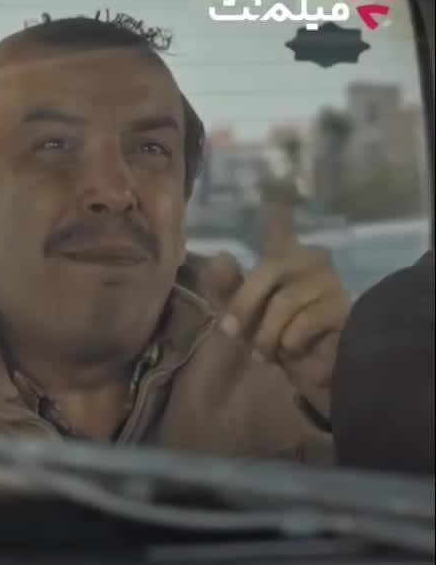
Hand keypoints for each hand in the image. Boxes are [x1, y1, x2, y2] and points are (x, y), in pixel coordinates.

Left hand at [201, 201, 350, 415]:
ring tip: (263, 352)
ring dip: (266, 334)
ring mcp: (330, 281)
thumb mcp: (241, 315)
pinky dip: (288, 342)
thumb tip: (221, 256)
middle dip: (244, 304)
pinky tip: (291, 350)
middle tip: (230, 333)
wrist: (308, 371)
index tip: (274, 193)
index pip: (279, 228)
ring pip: (284, 301)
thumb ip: (227, 288)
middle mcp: (310, 260)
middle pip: (270, 267)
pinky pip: (303, 322)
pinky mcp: (343, 307)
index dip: (277, 212)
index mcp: (283, 258)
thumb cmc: (274, 336)